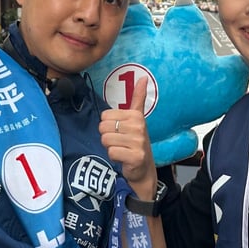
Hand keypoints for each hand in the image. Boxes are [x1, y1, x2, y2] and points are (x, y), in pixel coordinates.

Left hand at [99, 77, 156, 198]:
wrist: (144, 169)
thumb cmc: (136, 142)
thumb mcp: (137, 119)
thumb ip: (138, 98)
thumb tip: (144, 78)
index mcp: (136, 115)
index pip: (104, 116)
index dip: (108, 126)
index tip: (120, 132)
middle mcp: (138, 127)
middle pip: (103, 128)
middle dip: (108, 137)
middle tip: (120, 143)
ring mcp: (138, 142)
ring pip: (106, 140)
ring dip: (111, 148)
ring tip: (121, 150)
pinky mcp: (135, 156)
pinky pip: (111, 152)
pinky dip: (114, 157)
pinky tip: (123, 158)